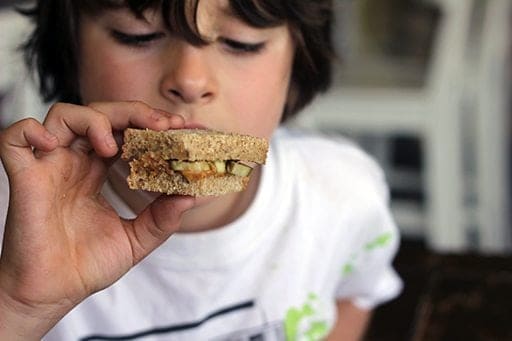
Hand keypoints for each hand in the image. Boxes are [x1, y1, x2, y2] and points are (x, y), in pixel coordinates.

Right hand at [0, 101, 193, 338]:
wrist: (52, 294)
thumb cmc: (86, 266)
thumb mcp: (136, 239)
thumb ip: (162, 218)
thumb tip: (191, 197)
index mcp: (97, 171)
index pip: (123, 131)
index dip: (149, 123)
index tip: (179, 127)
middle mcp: (74, 163)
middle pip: (100, 114)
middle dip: (133, 111)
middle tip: (162, 124)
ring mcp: (49, 167)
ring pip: (63, 116)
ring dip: (94, 119)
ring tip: (112, 145)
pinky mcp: (25, 179)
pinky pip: (14, 139)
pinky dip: (31, 131)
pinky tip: (54, 145)